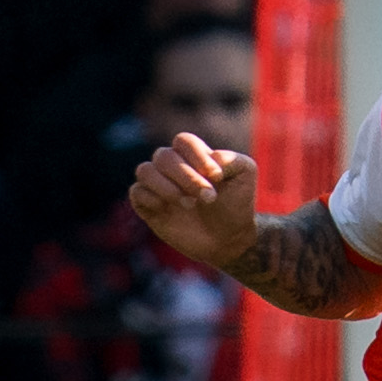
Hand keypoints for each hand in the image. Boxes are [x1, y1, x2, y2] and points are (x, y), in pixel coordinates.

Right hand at [131, 133, 262, 267]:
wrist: (229, 239)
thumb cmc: (236, 204)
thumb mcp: (245, 176)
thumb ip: (232, 159)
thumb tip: (211, 158)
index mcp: (193, 155)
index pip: (183, 141)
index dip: (197, 155)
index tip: (216, 176)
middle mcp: (171, 167)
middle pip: (164, 156)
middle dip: (187, 177)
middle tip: (208, 197)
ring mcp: (158, 185)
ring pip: (145, 171)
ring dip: (167, 186)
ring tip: (189, 204)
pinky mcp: (148, 206)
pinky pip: (137, 192)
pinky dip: (151, 198)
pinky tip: (168, 209)